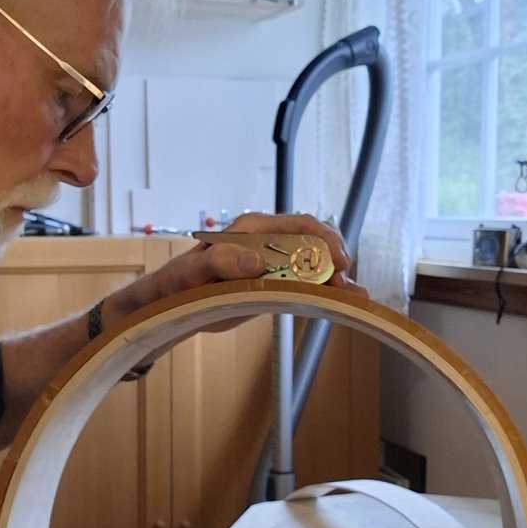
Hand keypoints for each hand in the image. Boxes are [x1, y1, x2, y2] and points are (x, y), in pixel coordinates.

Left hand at [151, 213, 366, 302]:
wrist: (172, 302)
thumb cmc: (180, 283)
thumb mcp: (194, 272)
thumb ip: (221, 263)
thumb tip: (257, 260)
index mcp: (253, 230)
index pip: (300, 224)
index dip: (325, 240)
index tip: (339, 262)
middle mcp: (268, 241)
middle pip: (316, 241)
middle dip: (336, 259)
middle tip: (345, 284)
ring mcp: (274, 261)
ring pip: (316, 262)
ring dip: (336, 276)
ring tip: (354, 295)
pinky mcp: (275, 282)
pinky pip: (305, 282)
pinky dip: (326, 289)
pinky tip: (344, 300)